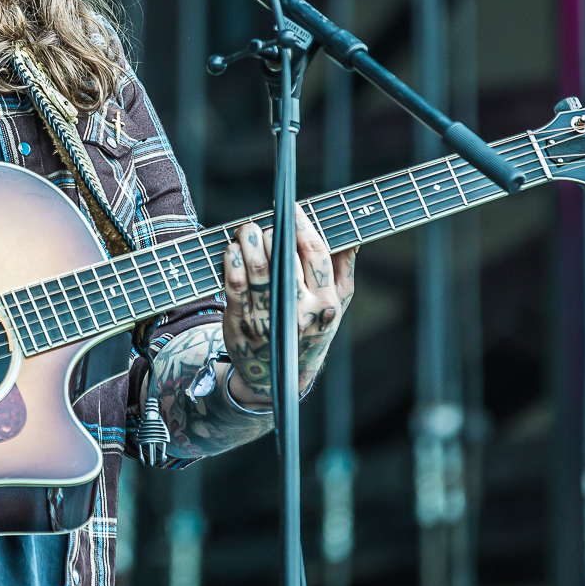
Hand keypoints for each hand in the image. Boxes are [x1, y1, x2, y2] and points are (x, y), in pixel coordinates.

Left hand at [218, 205, 356, 405]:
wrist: (278, 377)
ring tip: (246, 229)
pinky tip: (233, 249)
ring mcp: (268, 319)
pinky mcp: (241, 324)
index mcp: (325, 304)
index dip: (302, 226)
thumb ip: (343, 269)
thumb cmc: (311, 330)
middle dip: (271, 232)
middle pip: (283, 257)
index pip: (314, 254)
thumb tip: (352, 235)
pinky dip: (231, 261)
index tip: (293, 208)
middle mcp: (298, 312)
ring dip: (248, 241)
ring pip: (256, 268)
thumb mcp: (336, 306)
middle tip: (264, 222)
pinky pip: (234, 285)